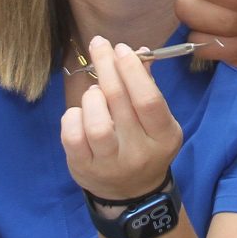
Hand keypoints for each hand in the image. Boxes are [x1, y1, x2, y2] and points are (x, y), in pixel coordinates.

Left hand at [62, 37, 183, 201]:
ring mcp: (110, 164)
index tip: (121, 48)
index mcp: (164, 137)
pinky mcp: (84, 169)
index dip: (132, 70)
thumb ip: (148, 87)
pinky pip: (72, 136)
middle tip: (99, 45)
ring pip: (96, 123)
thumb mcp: (157, 120)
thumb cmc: (145, 144)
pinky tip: (80, 113)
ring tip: (94, 93)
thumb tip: (139, 52)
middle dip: (107, 66)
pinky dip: (73, 116)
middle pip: (120, 103)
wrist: (132, 192)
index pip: (148, 100)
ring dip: (92, 97)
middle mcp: (139, 153)